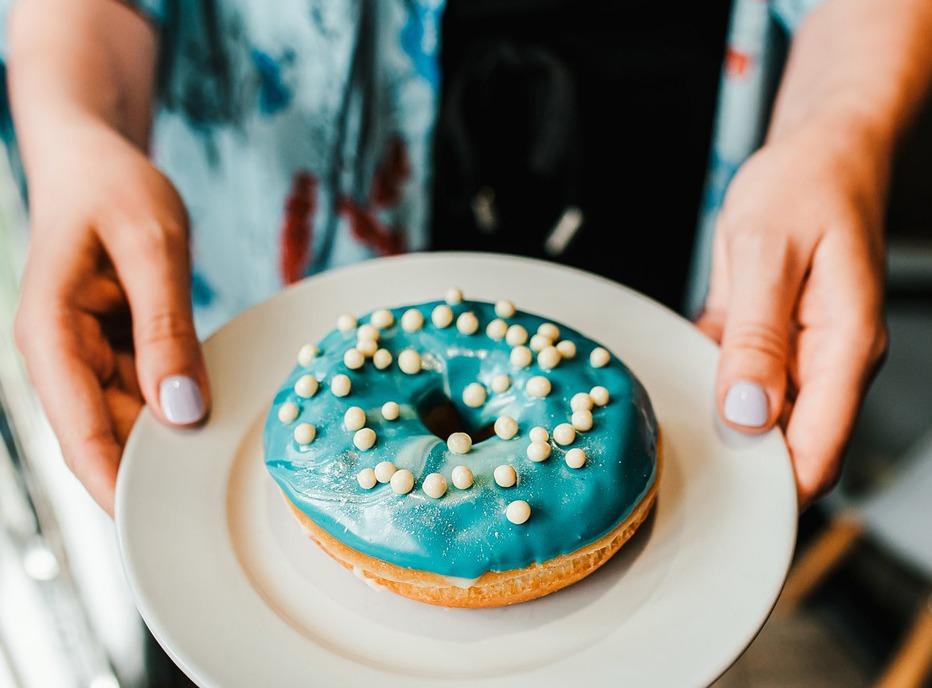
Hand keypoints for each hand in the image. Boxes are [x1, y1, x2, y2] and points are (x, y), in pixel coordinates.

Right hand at [14, 119, 208, 513]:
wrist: (96, 163)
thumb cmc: (116, 190)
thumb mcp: (152, 248)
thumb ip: (165, 329)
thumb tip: (181, 413)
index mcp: (50, 335)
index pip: (80, 434)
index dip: (119, 487)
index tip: (163, 529)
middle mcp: (60, 359)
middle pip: (105, 440)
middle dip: (155, 476)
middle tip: (217, 508)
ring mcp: (85, 360)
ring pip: (128, 425)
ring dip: (172, 447)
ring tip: (228, 472)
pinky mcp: (113, 354)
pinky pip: (145, 397)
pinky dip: (179, 412)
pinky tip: (218, 423)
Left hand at [697, 117, 887, 507]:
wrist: (819, 152)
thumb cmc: (805, 186)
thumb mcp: (768, 252)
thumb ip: (758, 335)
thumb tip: (750, 415)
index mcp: (844, 346)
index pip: (819, 450)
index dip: (776, 494)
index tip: (722, 514)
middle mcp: (827, 362)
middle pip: (790, 448)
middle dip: (741, 474)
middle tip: (673, 487)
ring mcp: (800, 355)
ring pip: (760, 422)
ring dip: (718, 437)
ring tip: (659, 452)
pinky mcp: (770, 342)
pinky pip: (737, 384)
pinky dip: (707, 393)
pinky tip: (667, 397)